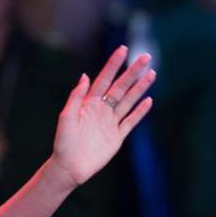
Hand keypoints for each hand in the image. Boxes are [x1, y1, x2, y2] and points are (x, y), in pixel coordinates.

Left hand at [50, 46, 155, 186]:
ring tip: (152, 73)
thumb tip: (85, 76)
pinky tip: (148, 100)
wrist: (70, 166)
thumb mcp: (66, 117)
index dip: (113, 65)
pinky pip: (131, 121)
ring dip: (140, 88)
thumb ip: (76, 97)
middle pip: (120, 87)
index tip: (123, 50)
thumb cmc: (64, 142)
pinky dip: (140, 111)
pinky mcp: (117, 136)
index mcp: (88, 103)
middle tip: (146, 57)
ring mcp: (110, 122)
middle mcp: (101, 110)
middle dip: (132, 72)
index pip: (103, 79)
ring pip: (128, 101)